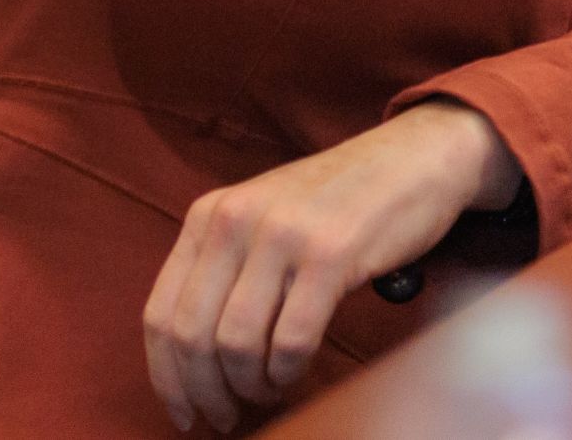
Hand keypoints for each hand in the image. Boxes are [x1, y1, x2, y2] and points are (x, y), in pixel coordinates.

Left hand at [142, 102, 518, 432]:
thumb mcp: (260, 219)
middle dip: (207, 393)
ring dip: (250, 387)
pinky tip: (296, 371)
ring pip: (236, 345)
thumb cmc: (336, 202)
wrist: (412, 157)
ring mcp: (282, 233)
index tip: (184, 413)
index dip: (167, 377)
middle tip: (230, 415)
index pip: (159, 314)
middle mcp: (235, 219)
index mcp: (209, 213)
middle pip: (192, 337)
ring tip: (269, 390)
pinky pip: (291, 340)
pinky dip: (287, 372)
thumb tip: (193, 363)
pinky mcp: (330, 253)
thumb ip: (223, 270)